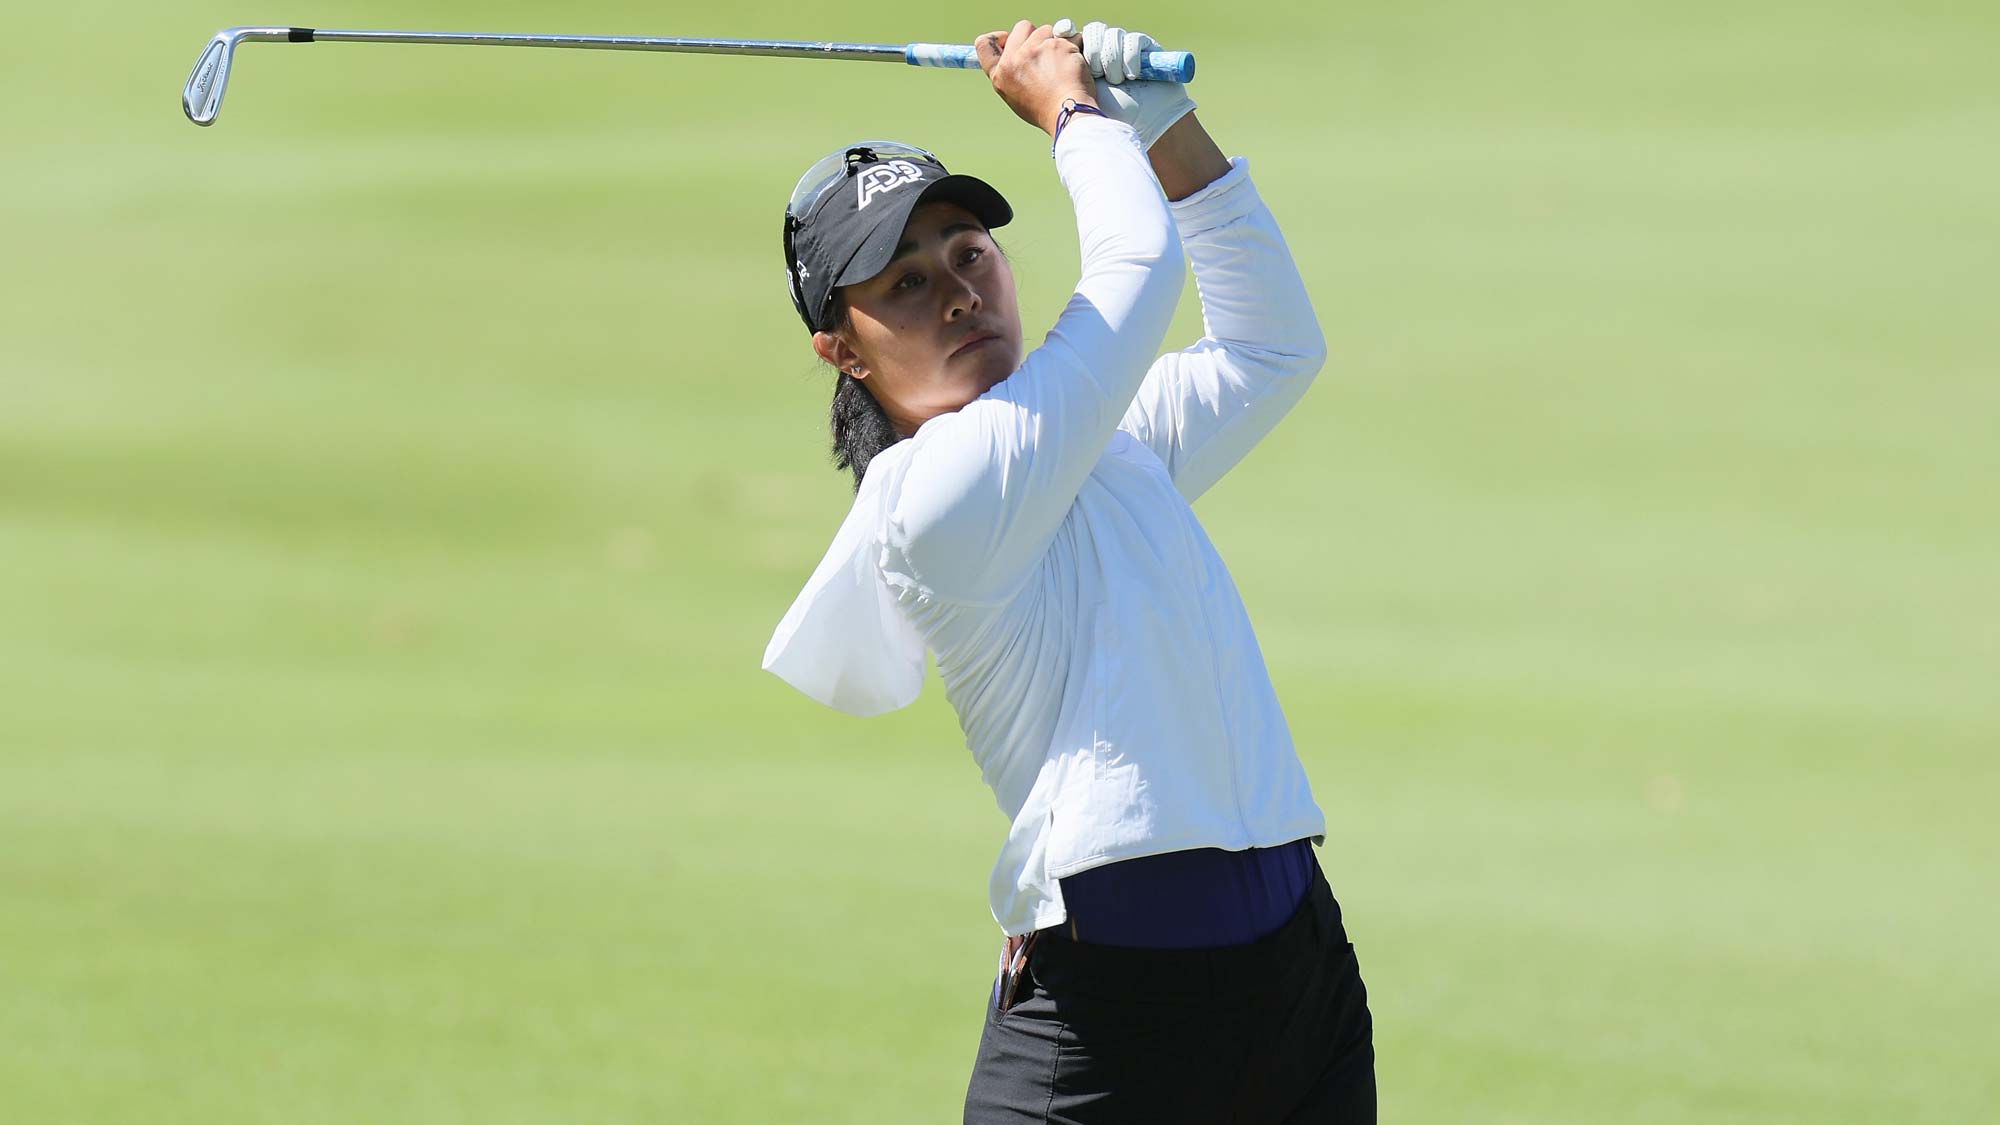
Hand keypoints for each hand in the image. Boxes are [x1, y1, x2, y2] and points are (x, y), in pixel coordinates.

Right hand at [975, 20, 1096, 135]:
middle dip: (1035, 35)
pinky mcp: (1056, 44)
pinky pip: (1068, 36)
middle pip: (1022, 27)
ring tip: (1062, 64)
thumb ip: (1012, 73)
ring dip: (1056, 41)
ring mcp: (1035, 50)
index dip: (998, 36)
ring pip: (1047, 30)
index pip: (984, 44)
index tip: (1008, 38)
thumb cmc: (1046, 111)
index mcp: (1000, 74)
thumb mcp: (1016, 96)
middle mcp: (1014, 60)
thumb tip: (1018, 53)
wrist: (1068, 114)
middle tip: (1045, 53)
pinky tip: (1074, 63)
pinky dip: (1074, 46)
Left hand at [1053, 19, 1196, 148]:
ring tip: (1115, 81)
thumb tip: (1043, 44)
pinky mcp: (1146, 51)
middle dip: (1094, 51)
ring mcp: (1124, 51)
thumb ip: (1055, 70)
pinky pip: (1134, 40)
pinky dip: (1130, 57)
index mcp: (1081, 61)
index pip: (1072, 33)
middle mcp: (1103, 54)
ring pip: (1112, 34)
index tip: (1063, 31)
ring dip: (1111, 58)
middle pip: (1093, 31)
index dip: (1066, 29)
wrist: (1136, 130)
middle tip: (1096, 73)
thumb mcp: (1070, 94)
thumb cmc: (1101, 119)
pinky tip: (1131, 76)